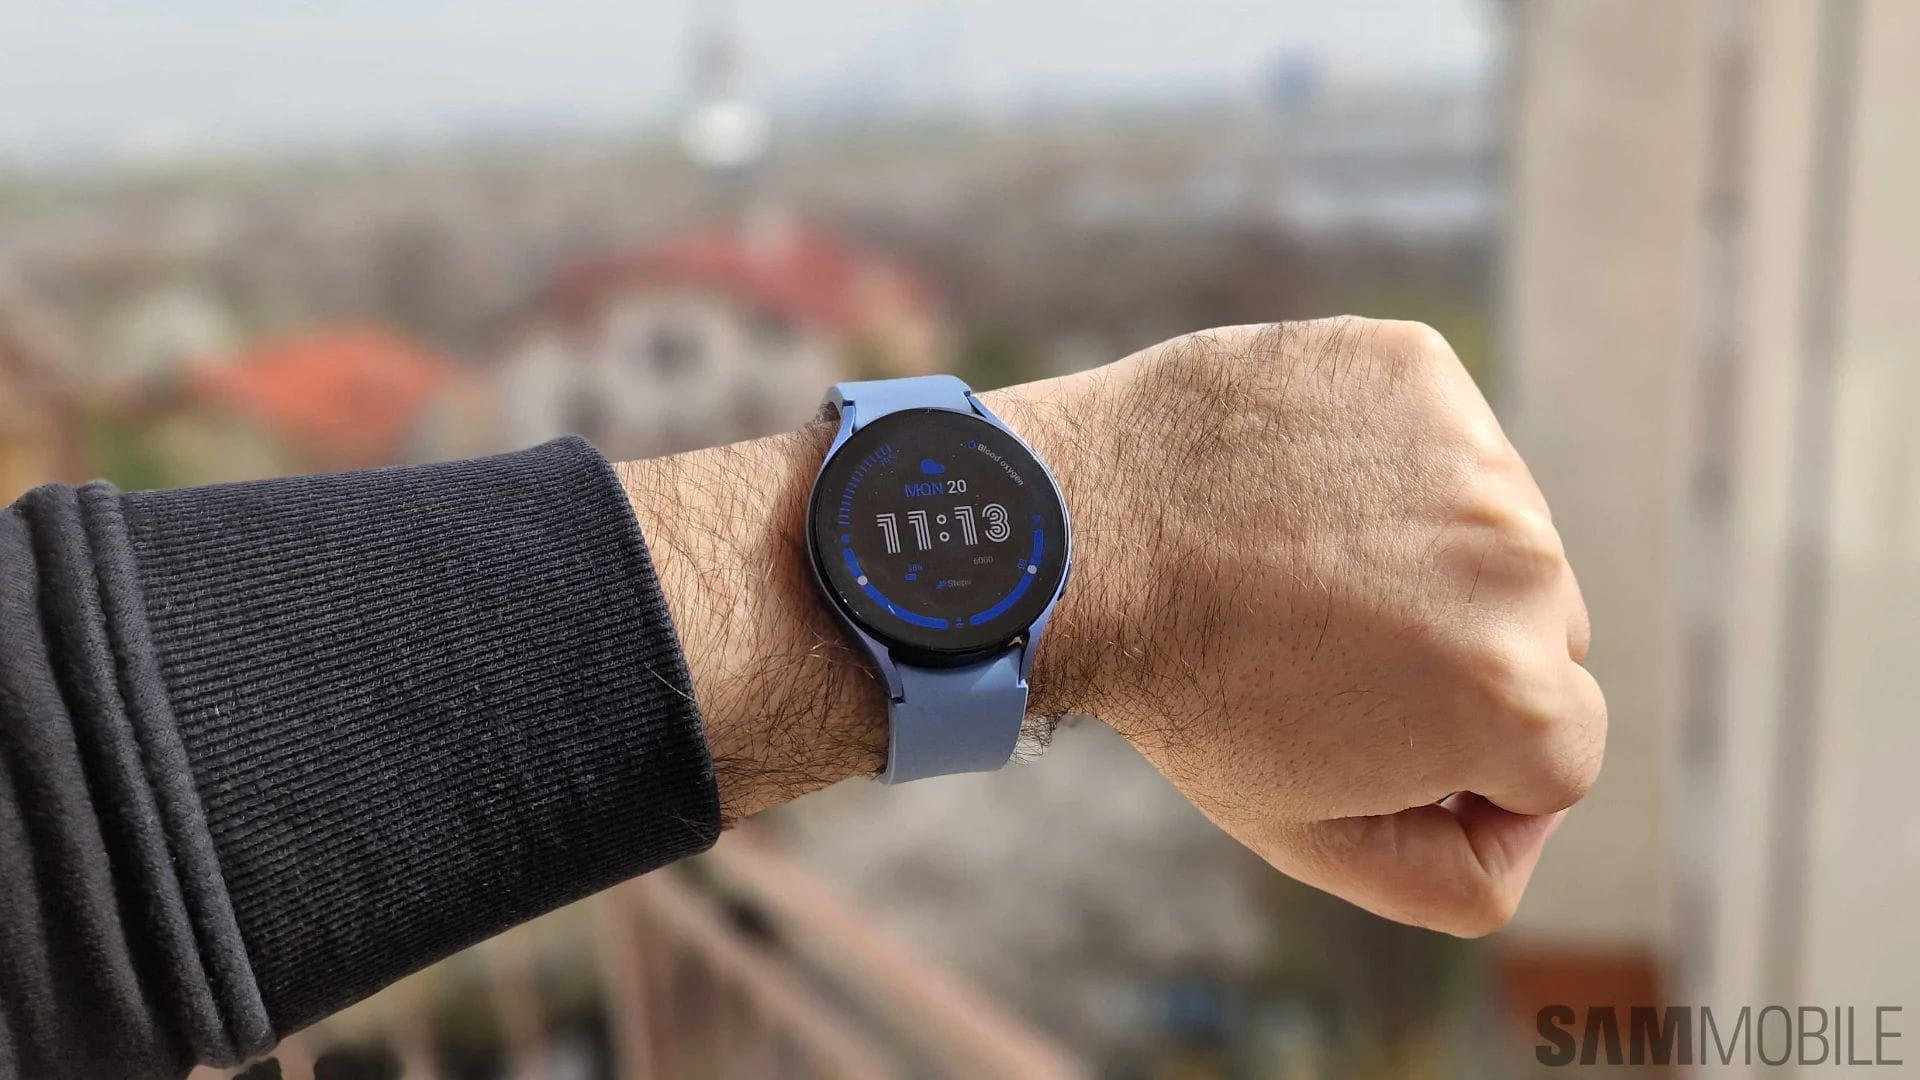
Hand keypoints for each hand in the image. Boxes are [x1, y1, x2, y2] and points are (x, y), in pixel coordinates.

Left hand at [626, 317, 1602, 936]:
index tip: (1369, 731)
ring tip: (1302, 566)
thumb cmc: (1185, 690)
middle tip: (1327, 648)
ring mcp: (1473, 450)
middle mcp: (1523, 562)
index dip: (1465, 767)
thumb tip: (1519, 834)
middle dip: (1458, 658)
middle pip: (1539, 637)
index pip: (1557, 756)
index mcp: (1515, 692)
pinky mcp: (1415, 368)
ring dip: (1426, 557)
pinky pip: (1437, 439)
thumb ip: (1452, 877)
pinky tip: (1297, 492)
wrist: (1073, 537)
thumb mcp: (1309, 834)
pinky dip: (1383, 466)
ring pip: (1494, 532)